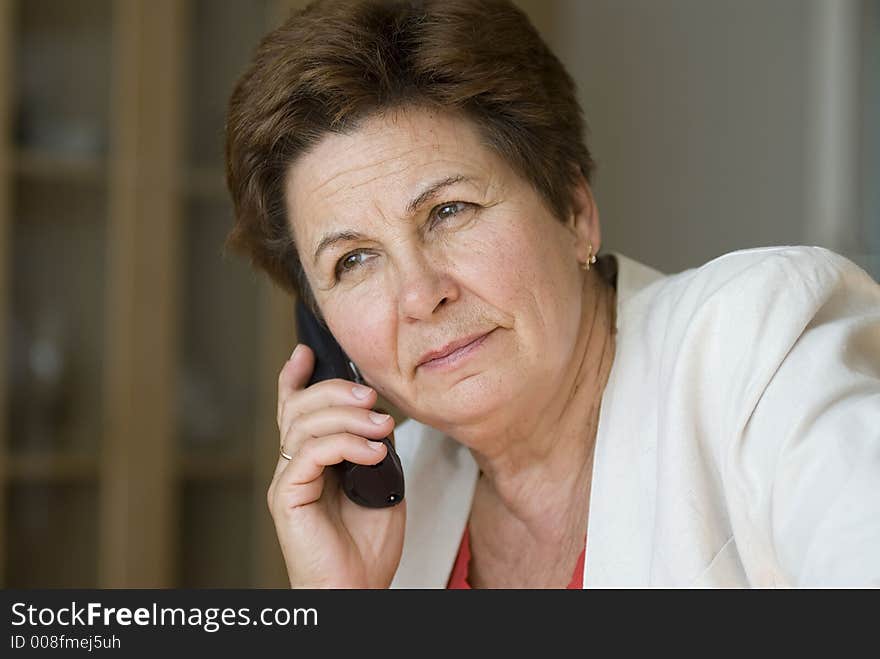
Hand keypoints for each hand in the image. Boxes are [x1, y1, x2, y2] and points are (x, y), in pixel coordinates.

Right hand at [268, 344, 405, 587]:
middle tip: (371, 397)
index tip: (308, 352)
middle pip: (299, 407)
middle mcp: (293, 466)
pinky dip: (345, 444)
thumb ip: (372, 448)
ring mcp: (288, 481)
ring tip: (382, 426)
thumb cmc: (367, 544)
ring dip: (348, 417)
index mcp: (312, 461)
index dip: (296, 377)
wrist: (358, 587)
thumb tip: (377, 419)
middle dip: (335, 391)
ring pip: (304, 424)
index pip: (294, 409)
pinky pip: (310, 453)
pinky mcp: (287, 498)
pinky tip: (373, 452)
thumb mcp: (381, 483)